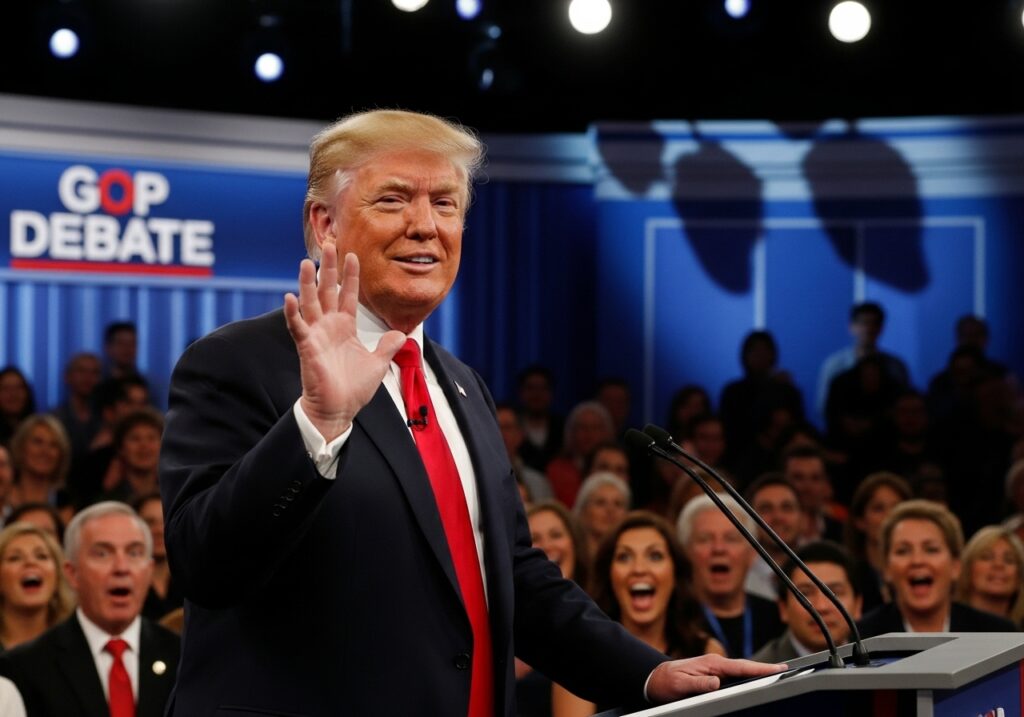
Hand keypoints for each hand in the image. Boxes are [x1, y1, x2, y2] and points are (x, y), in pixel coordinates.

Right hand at [283, 245, 405, 440]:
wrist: (338, 410)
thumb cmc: (353, 389)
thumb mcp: (377, 364)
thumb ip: (387, 346)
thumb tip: (401, 334)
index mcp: (345, 327)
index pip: (348, 295)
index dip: (351, 276)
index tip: (353, 255)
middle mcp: (329, 327)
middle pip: (327, 291)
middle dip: (329, 269)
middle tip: (328, 244)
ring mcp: (317, 335)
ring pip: (310, 303)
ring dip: (307, 283)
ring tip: (307, 261)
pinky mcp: (307, 348)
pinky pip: (298, 327)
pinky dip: (293, 313)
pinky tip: (290, 297)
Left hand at [645, 654, 785, 703]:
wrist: (655, 678)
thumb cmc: (667, 681)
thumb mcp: (681, 684)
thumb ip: (699, 683)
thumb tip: (717, 683)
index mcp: (712, 663)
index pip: (741, 666)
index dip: (761, 668)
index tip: (779, 668)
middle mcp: (716, 664)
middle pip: (746, 668)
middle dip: (765, 669)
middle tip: (786, 671)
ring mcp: (716, 669)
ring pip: (741, 673)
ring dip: (757, 674)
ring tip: (777, 676)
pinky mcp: (714, 676)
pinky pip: (734, 677)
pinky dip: (747, 678)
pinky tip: (756, 682)